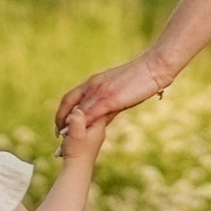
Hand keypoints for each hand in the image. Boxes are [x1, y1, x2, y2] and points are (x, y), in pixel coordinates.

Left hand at [52, 53, 167, 138]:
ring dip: (69, 127)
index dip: (62, 112)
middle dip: (61, 121)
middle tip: (58, 136)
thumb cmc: (141, 79)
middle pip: (69, 104)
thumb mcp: (120, 90)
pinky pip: (90, 114)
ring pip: (78, 111)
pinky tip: (78, 135)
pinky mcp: (109, 99)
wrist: (152, 69)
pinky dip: (82, 125)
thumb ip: (109, 103)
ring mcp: (100, 92)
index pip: (70, 97)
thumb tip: (104, 116)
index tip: (59, 125)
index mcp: (94, 81)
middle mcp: (93, 85)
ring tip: (64, 142)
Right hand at [53, 98, 112, 160]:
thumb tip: (77, 109)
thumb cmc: (76, 152)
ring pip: (81, 119)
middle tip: (66, 123)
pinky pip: (78, 126)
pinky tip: (65, 136)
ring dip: (70, 122)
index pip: (95, 105)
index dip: (83, 103)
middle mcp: (98, 127)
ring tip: (64, 132)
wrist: (76, 170)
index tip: (72, 106)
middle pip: (87, 111)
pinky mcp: (86, 138)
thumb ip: (77, 120)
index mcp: (99, 124)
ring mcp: (92, 133)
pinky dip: (70, 129)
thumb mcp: (76, 134)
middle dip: (74, 114)